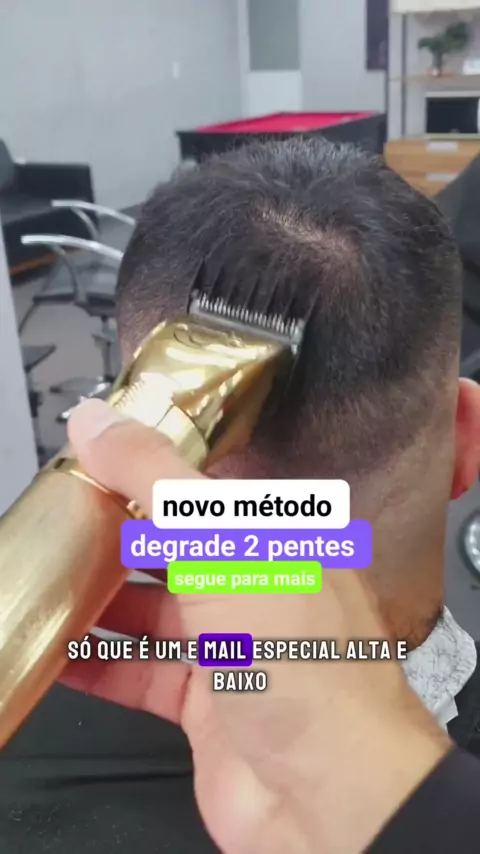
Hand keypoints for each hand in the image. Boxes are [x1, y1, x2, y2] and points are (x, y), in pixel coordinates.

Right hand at [64, 399, 449, 853]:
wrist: (330, 793)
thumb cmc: (302, 659)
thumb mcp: (223, 543)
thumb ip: (154, 478)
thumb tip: (96, 420)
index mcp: (279, 534)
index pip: (205, 486)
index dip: (149, 467)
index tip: (92, 457)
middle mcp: (259, 585)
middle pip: (173, 548)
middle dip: (115, 536)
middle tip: (61, 519)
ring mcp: (235, 646)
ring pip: (153, 612)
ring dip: (101, 602)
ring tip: (50, 581)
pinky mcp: (209, 703)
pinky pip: (143, 673)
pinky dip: (99, 665)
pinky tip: (61, 656)